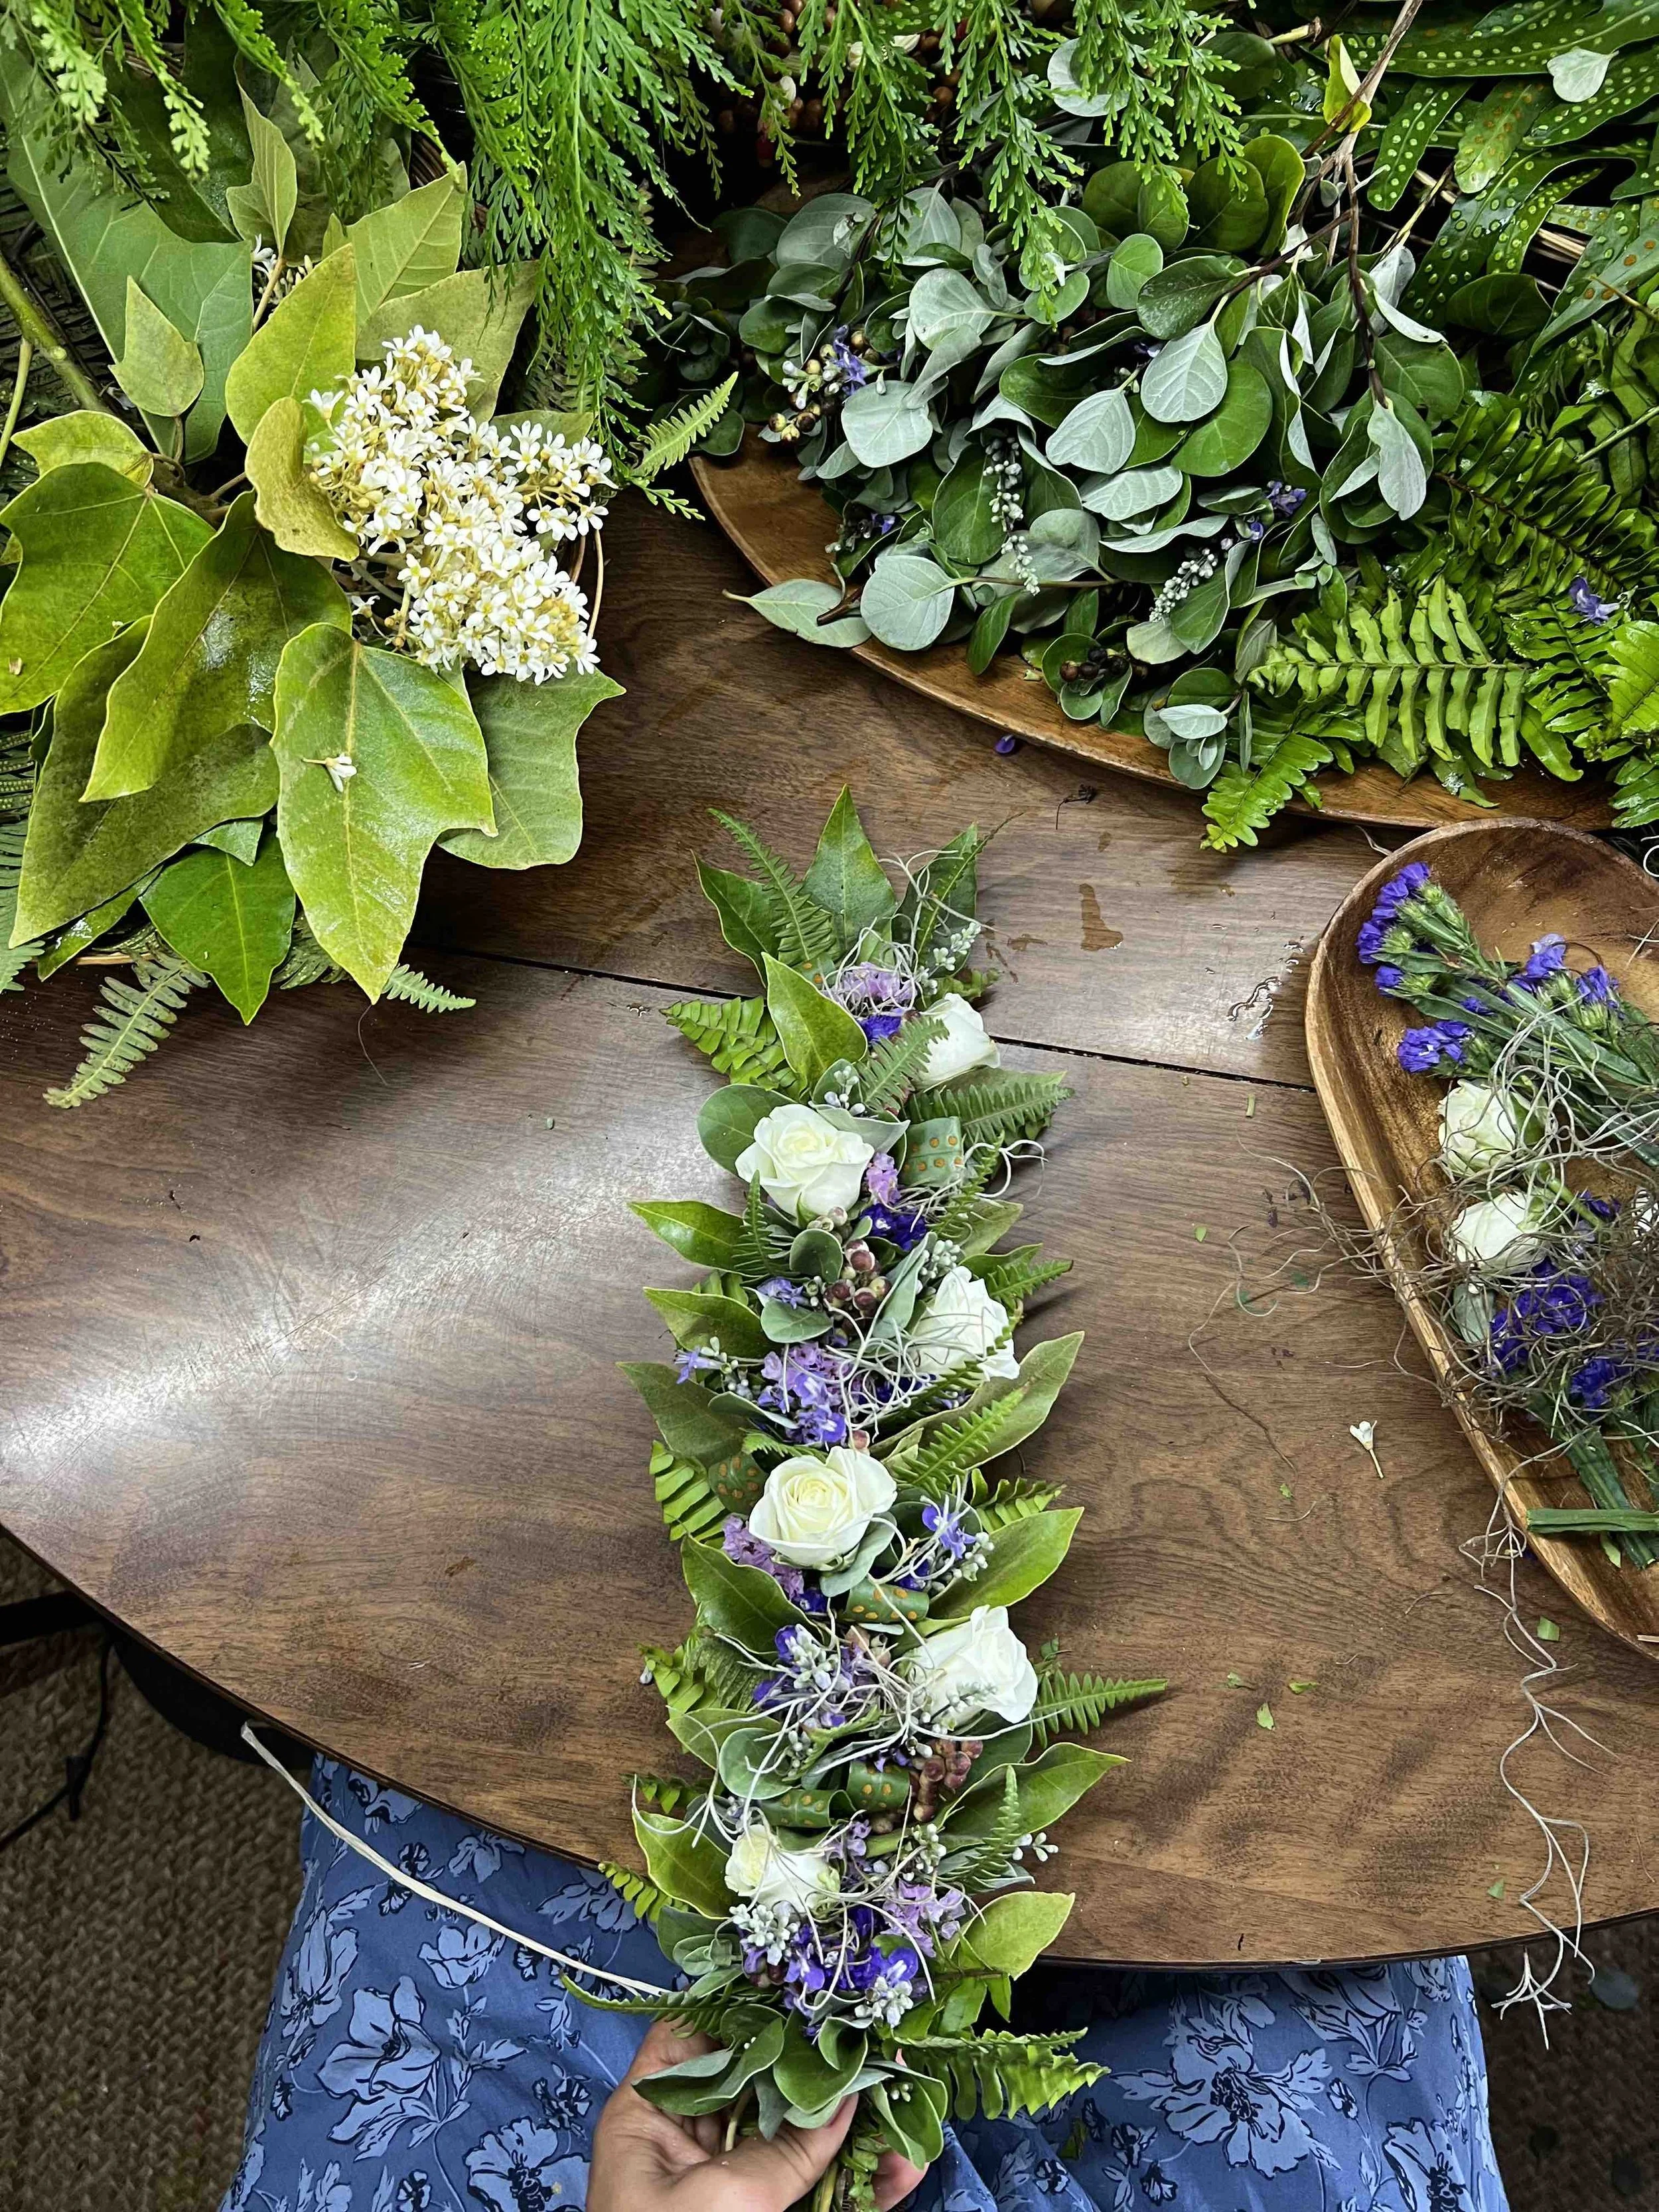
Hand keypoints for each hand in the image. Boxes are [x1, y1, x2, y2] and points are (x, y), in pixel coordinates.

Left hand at [588, 2021, 928, 2211]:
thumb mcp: (722, 2201)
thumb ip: (785, 2149)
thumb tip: (844, 2098)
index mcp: (650, 2118)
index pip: (697, 2034)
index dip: (748, 2002)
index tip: (806, 1981)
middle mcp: (689, 2145)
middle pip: (762, 2082)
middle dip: (823, 2063)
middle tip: (877, 2037)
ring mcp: (732, 2188)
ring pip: (801, 2139)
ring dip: (857, 2124)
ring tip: (911, 2099)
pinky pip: (820, 2195)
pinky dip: (862, 2184)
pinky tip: (905, 2166)